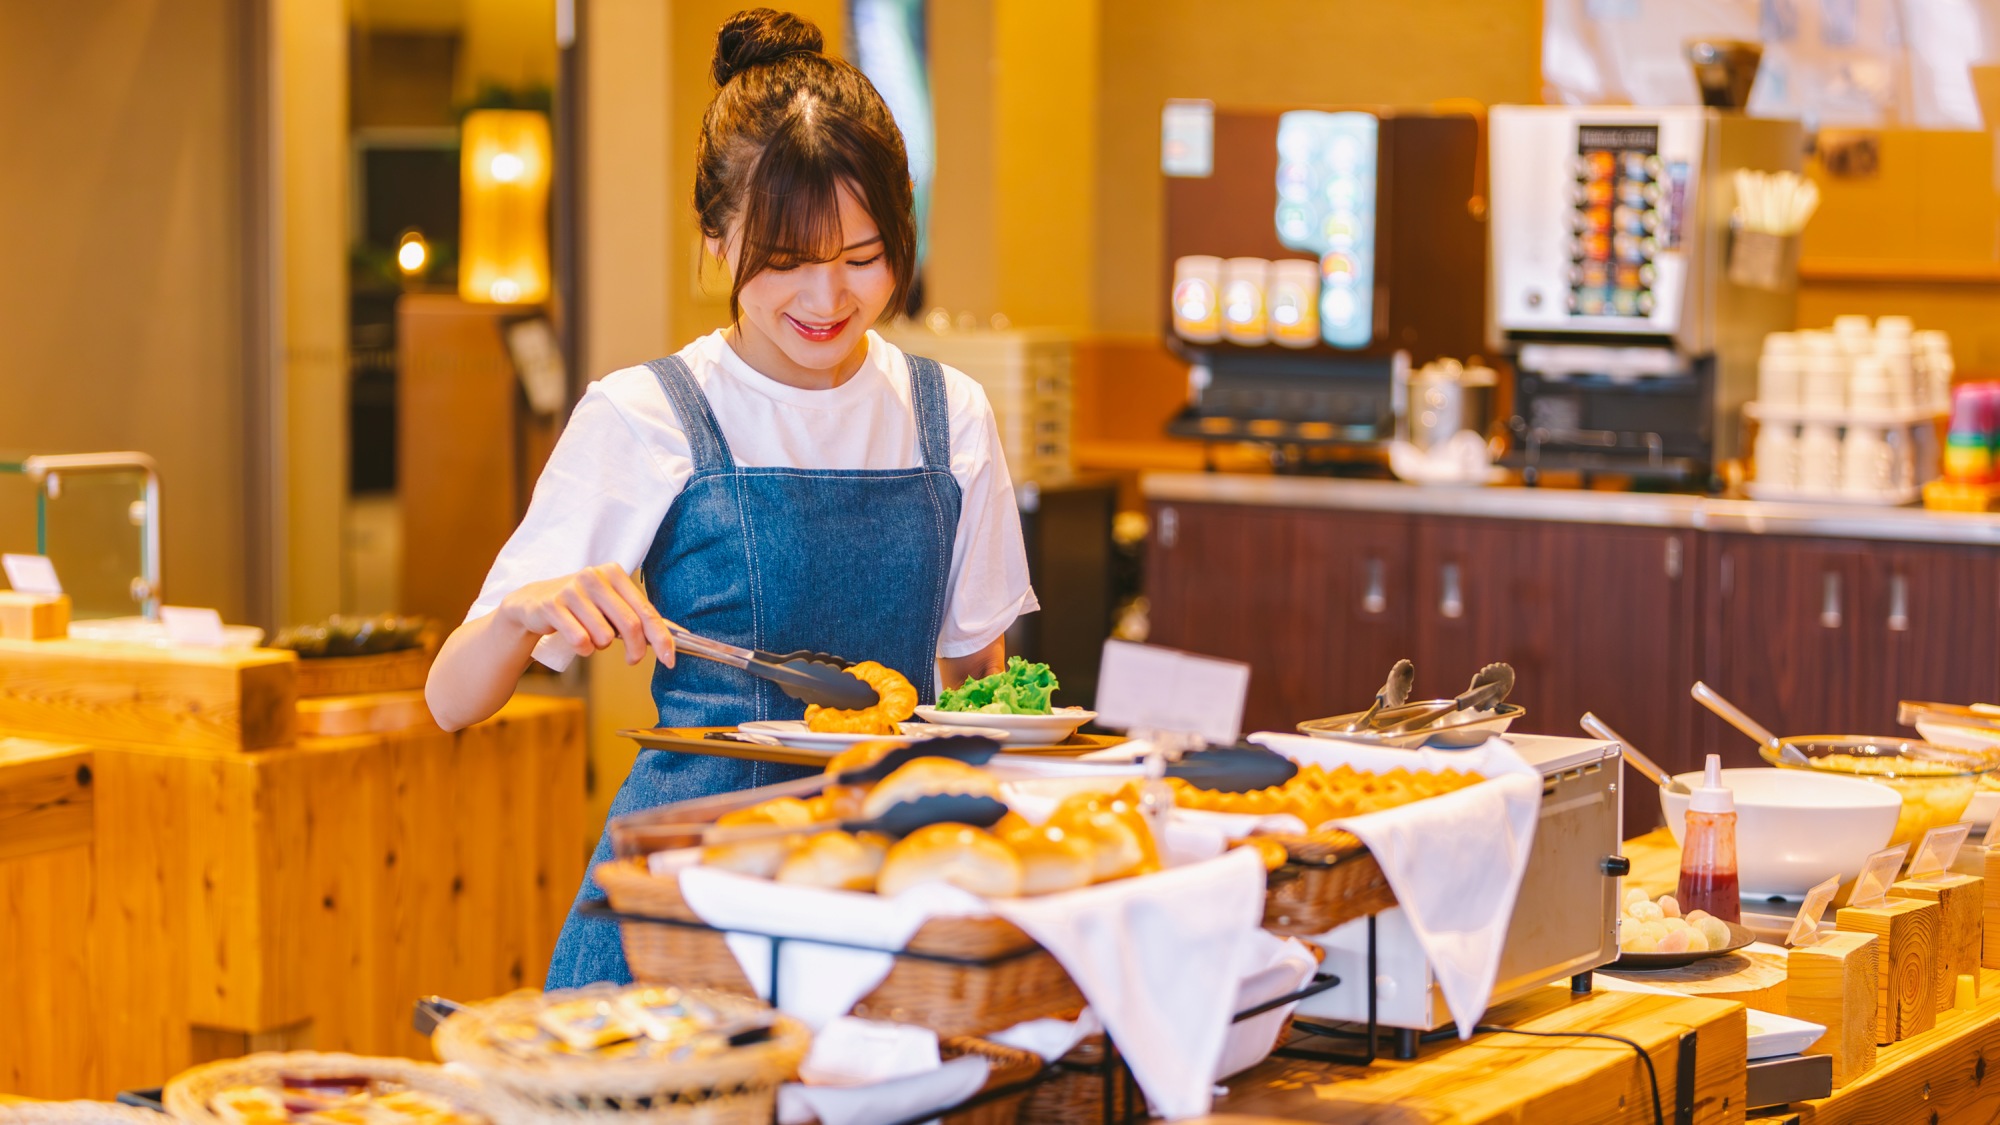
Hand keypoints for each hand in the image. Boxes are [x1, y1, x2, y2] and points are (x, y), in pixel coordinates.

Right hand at [497, 564, 676, 665]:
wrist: (532, 604)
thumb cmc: (580, 607)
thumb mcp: (609, 605)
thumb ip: (636, 616)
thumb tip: (671, 638)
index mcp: (614, 573)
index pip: (646, 611)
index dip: (661, 639)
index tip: (670, 660)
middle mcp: (594, 576)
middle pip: (630, 625)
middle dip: (635, 650)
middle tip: (632, 660)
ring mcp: (571, 589)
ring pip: (604, 636)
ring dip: (601, 646)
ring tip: (590, 636)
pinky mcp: (552, 605)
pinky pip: (580, 640)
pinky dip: (583, 649)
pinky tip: (576, 640)